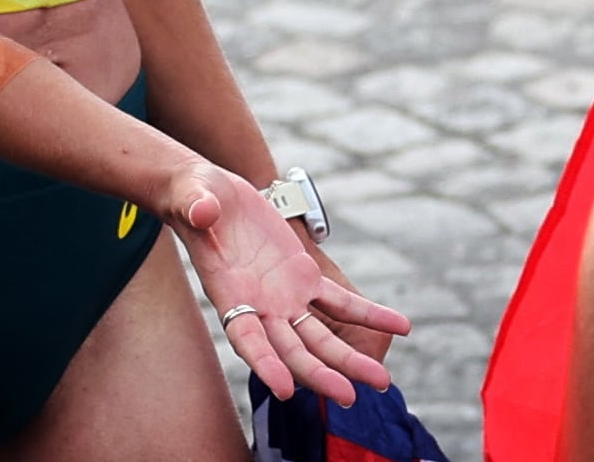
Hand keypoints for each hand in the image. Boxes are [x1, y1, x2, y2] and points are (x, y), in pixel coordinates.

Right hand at [164, 163, 410, 405]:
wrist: (212, 196)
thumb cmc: (194, 198)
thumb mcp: (192, 197)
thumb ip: (196, 207)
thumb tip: (203, 210)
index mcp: (228, 294)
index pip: (246, 337)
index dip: (265, 363)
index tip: (285, 389)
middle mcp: (258, 307)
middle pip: (292, 350)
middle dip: (320, 374)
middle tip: (349, 396)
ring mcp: (284, 297)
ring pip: (320, 336)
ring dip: (350, 359)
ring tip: (382, 382)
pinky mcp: (304, 277)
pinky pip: (341, 301)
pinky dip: (370, 313)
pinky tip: (401, 326)